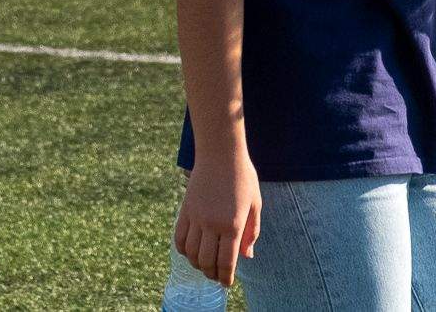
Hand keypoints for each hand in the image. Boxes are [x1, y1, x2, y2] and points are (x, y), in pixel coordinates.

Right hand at [175, 153, 260, 285]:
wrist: (220, 152)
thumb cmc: (242, 177)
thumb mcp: (255, 204)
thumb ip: (251, 232)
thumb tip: (247, 256)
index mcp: (232, 224)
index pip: (226, 262)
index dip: (226, 277)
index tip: (227, 283)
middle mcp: (211, 223)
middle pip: (206, 262)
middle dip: (212, 274)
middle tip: (217, 276)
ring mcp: (195, 217)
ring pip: (191, 253)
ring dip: (198, 264)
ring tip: (205, 265)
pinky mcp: (185, 210)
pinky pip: (179, 238)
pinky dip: (184, 250)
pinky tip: (192, 251)